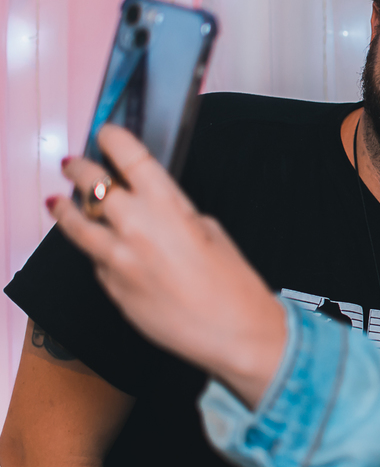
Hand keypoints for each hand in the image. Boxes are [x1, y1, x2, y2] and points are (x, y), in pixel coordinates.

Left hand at [48, 125, 285, 405]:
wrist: (232, 333)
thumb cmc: (233, 286)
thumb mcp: (212, 233)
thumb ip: (175, 216)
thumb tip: (151, 212)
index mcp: (167, 207)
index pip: (129, 157)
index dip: (114, 139)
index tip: (108, 133)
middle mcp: (135, 229)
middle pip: (91, 184)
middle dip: (80, 168)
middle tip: (74, 163)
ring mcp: (117, 260)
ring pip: (76, 224)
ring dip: (66, 209)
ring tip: (57, 201)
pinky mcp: (110, 288)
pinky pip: (96, 261)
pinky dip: (97, 252)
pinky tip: (105, 251)